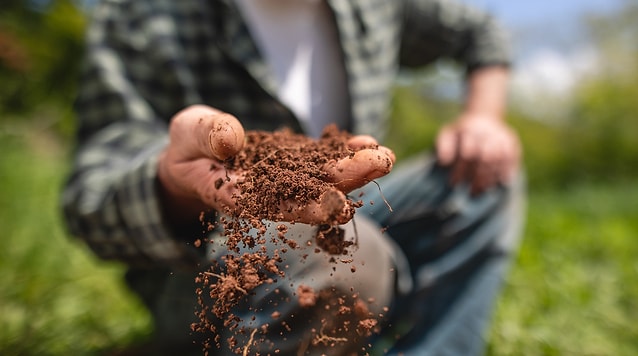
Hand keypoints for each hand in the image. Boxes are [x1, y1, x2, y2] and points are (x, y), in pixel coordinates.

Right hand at [157, 105, 394, 224]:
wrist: (196, 153)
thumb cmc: (187, 147)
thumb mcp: (187, 133)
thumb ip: (206, 135)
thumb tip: (231, 139)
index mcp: (238, 196)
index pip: (276, 206)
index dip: (307, 207)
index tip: (338, 206)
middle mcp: (269, 194)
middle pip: (311, 193)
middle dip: (347, 181)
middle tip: (381, 165)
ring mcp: (286, 179)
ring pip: (323, 178)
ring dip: (356, 169)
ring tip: (385, 155)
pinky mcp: (296, 164)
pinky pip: (323, 160)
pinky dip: (345, 153)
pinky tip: (369, 143)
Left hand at [435, 113, 520, 194]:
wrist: (483, 116)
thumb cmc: (461, 132)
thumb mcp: (447, 134)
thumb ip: (443, 146)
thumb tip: (444, 162)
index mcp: (469, 130)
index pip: (466, 153)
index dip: (460, 170)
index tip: (454, 184)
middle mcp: (486, 132)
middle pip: (485, 157)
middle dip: (478, 177)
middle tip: (471, 192)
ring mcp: (501, 135)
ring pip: (499, 159)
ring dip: (491, 177)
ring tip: (483, 190)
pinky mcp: (511, 140)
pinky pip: (512, 157)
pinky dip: (507, 170)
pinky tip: (502, 183)